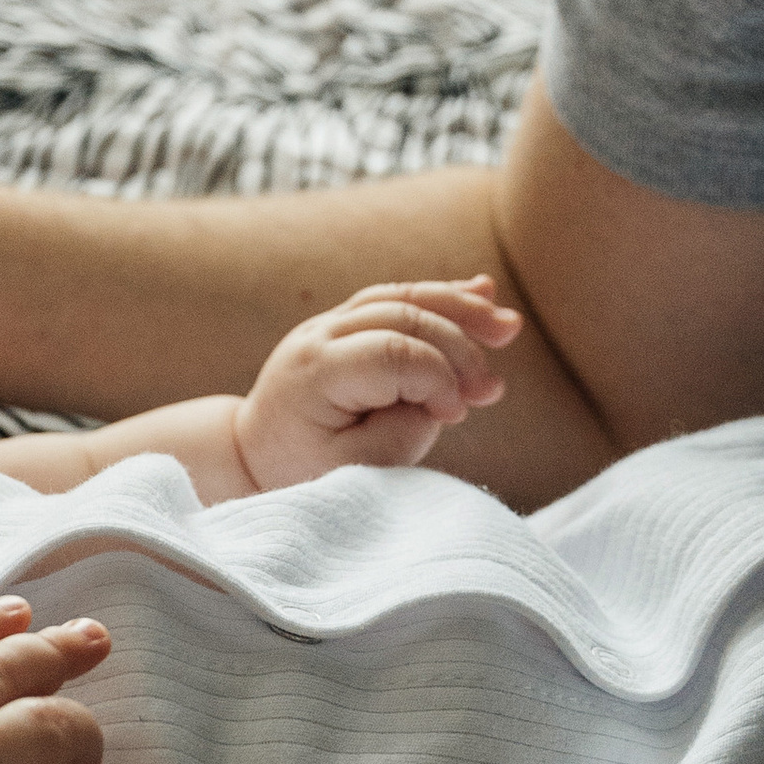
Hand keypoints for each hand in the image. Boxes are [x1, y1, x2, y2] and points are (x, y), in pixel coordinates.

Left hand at [234, 275, 517, 490]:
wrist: (254, 449)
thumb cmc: (300, 467)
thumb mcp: (346, 471)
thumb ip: (398, 437)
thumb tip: (443, 401)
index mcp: (315, 371)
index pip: (392, 354)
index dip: (437, 378)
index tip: (455, 416)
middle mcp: (320, 334)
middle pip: (403, 316)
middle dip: (458, 348)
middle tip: (492, 390)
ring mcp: (331, 321)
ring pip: (403, 297)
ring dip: (460, 308)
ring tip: (509, 328)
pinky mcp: (347, 321)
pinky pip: (397, 296)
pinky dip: (441, 296)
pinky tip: (484, 292)